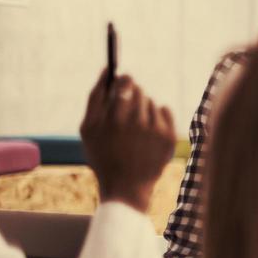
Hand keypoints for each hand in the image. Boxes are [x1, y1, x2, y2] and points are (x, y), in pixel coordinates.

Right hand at [80, 71, 175, 214]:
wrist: (126, 186)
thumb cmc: (103, 155)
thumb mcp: (89, 129)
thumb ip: (95, 99)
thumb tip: (107, 71)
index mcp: (113, 120)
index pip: (122, 85)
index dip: (122, 80)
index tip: (122, 77)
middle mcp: (135, 123)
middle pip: (137, 91)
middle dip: (131, 93)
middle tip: (127, 105)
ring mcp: (154, 130)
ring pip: (150, 102)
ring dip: (142, 107)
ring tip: (135, 126)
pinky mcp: (169, 137)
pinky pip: (164, 110)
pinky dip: (157, 116)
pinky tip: (148, 131)